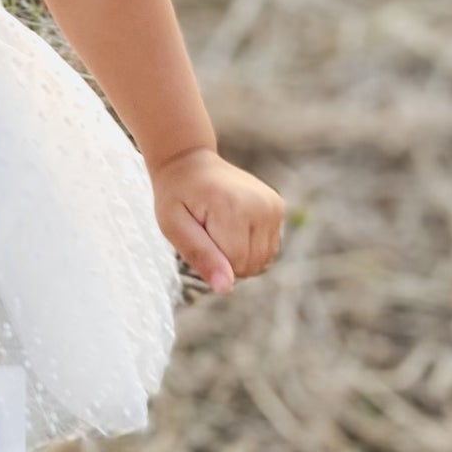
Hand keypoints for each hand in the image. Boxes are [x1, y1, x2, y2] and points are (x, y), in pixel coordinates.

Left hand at [150, 147, 284, 293]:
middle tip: (207, 230)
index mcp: (233, 207)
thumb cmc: (176, 196)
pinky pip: (268, 249)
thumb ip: (200, 256)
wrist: (190, 162)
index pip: (233, 264)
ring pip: (262, 261)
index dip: (212, 259)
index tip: (197, 234)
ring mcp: (273, 205)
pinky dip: (250, 246)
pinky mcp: (278, 207)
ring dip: (239, 254)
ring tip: (219, 227)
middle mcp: (260, 204)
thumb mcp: (173, 226)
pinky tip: (233, 226)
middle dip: (226, 259)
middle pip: (250, 265)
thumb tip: (226, 288)